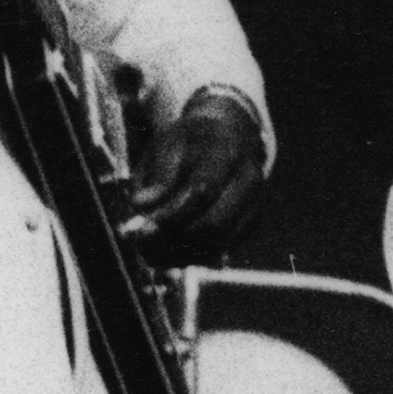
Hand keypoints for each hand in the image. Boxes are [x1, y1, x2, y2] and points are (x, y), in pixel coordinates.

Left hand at [119, 88, 264, 246]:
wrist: (227, 136)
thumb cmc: (190, 142)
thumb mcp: (168, 145)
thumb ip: (156, 176)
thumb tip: (139, 205)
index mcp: (226, 152)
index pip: (202, 192)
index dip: (171, 216)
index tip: (141, 230)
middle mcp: (247, 180)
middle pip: (214, 225)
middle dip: (174, 240)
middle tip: (141, 245)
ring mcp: (253, 204)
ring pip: (217, 244)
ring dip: (180, 255)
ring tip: (149, 252)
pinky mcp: (249, 224)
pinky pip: (220, 251)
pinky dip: (191, 257)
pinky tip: (167, 251)